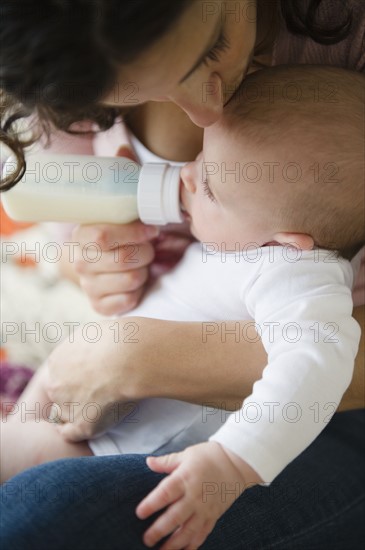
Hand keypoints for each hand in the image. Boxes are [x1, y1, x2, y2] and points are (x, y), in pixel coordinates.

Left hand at [45, 317, 141, 440]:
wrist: (131, 357)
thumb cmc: (121, 339)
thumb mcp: (97, 331)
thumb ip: (90, 343)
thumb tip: (99, 343)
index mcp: (58, 359)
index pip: (61, 373)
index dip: (76, 376)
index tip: (92, 377)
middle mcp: (56, 383)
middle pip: (60, 393)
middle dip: (75, 393)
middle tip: (99, 391)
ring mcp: (67, 405)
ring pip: (66, 413)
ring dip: (80, 412)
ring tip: (104, 406)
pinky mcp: (82, 423)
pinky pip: (71, 434)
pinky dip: (78, 431)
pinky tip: (92, 425)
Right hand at [71, 145, 158, 315]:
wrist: (106, 264)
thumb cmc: (120, 232)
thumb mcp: (121, 205)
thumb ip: (123, 178)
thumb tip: (123, 147)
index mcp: (83, 234)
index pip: (103, 235)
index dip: (133, 233)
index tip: (152, 230)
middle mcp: (80, 261)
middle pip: (123, 259)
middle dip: (145, 253)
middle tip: (150, 247)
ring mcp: (89, 285)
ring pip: (130, 280)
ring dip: (145, 271)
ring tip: (142, 263)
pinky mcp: (101, 306)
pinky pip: (127, 301)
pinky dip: (138, 291)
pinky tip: (137, 282)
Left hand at [136, 441, 261, 549]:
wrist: (236, 462)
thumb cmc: (208, 456)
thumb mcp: (186, 454)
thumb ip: (166, 462)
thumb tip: (148, 462)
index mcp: (185, 478)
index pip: (166, 493)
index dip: (152, 504)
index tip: (139, 513)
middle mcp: (195, 496)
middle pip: (175, 516)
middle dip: (159, 530)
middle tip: (146, 539)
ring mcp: (205, 508)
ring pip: (188, 530)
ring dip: (174, 543)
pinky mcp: (213, 516)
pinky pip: (202, 534)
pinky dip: (192, 545)